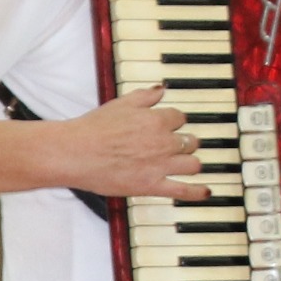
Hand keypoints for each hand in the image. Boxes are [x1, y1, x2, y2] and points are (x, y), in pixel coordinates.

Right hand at [47, 84, 206, 199]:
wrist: (75, 153)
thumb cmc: (93, 129)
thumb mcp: (120, 103)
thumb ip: (145, 96)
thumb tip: (162, 89)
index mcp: (156, 120)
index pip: (180, 118)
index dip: (175, 121)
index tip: (170, 125)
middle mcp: (163, 142)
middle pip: (190, 141)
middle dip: (185, 142)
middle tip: (177, 145)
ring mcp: (160, 165)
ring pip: (193, 164)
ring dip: (192, 162)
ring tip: (187, 163)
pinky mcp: (152, 186)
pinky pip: (183, 190)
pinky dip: (197, 192)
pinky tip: (205, 192)